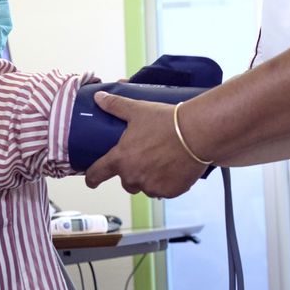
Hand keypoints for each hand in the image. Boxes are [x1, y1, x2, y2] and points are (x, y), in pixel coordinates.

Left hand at [83, 92, 206, 197]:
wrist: (197, 134)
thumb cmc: (167, 122)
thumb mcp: (138, 110)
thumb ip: (115, 105)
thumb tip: (99, 97)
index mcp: (121, 159)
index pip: (97, 174)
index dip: (92, 178)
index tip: (91, 181)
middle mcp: (133, 177)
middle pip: (126, 182)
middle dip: (133, 173)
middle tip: (145, 158)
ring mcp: (152, 187)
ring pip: (146, 187)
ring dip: (150, 179)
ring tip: (163, 162)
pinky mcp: (170, 192)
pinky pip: (164, 191)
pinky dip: (167, 184)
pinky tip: (175, 169)